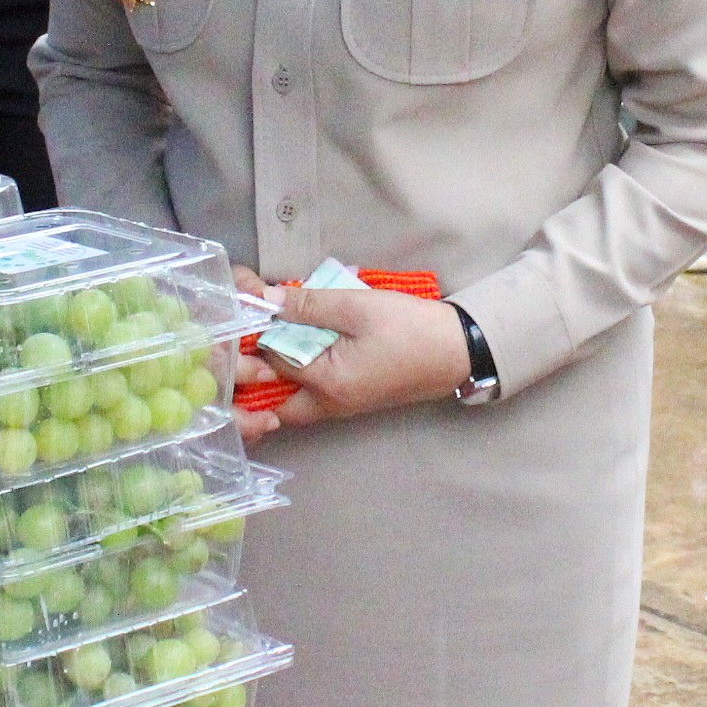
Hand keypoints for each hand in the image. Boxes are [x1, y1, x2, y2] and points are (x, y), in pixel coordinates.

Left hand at [231, 284, 471, 442]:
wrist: (458, 351)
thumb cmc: (410, 329)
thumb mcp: (357, 306)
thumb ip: (308, 304)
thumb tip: (264, 300)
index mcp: (326, 383)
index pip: (270, 360)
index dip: (256, 328)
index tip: (248, 299)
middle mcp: (329, 404)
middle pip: (272, 397)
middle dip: (256, 369)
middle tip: (252, 334)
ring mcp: (342, 407)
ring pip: (292, 400)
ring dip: (278, 372)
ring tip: (274, 336)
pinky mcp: (353, 400)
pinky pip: (313, 394)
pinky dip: (300, 372)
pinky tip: (302, 342)